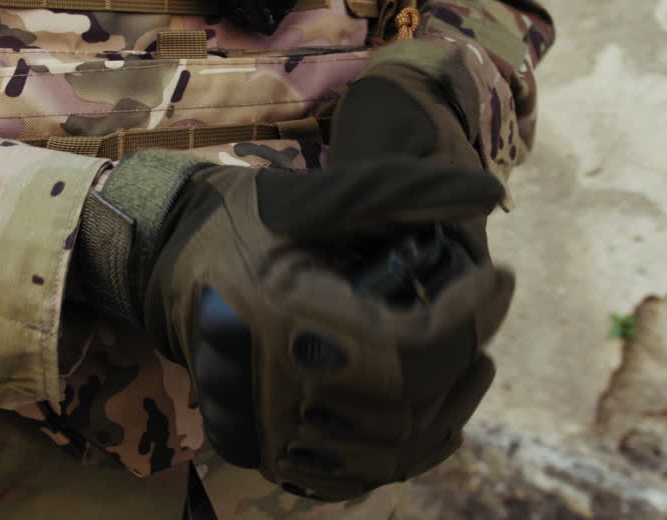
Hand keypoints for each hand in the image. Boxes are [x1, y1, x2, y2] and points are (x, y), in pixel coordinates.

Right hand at [138, 156, 511, 500]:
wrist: (168, 263)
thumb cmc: (241, 221)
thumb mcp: (316, 194)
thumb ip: (401, 193)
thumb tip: (488, 195)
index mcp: (284, 322)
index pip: (408, 346)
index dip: (468, 316)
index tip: (499, 278)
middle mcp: (275, 392)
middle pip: (407, 401)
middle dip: (463, 352)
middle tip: (486, 307)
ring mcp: (270, 433)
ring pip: (392, 449)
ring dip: (448, 403)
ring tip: (473, 356)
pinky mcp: (269, 452)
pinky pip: (358, 473)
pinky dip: (408, 448)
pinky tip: (433, 410)